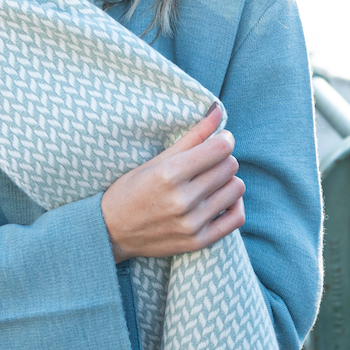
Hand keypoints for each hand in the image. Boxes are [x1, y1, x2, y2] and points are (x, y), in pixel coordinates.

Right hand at [101, 104, 245, 261]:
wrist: (112, 232)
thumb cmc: (131, 190)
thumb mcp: (157, 160)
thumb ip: (192, 135)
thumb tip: (218, 108)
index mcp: (169, 173)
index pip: (221, 148)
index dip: (225, 139)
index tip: (219, 140)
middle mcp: (182, 199)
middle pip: (230, 166)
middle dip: (224, 158)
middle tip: (210, 161)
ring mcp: (191, 223)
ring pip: (236, 189)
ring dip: (229, 180)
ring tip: (212, 180)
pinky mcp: (198, 241)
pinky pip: (237, 218)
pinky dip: (234, 204)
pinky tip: (222, 199)